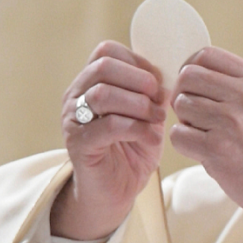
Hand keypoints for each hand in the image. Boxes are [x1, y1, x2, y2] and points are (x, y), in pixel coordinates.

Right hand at [53, 41, 167, 239]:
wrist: (116, 191)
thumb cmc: (133, 149)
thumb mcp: (148, 114)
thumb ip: (153, 92)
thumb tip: (169, 73)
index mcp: (91, 82)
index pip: (107, 51)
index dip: (138, 62)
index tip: (159, 83)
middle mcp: (76, 96)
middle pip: (104, 67)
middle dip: (140, 81)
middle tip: (160, 101)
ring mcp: (73, 119)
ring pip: (103, 94)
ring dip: (140, 105)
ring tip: (158, 120)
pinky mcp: (78, 144)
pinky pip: (107, 126)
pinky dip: (137, 129)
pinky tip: (152, 139)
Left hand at [170, 47, 242, 239]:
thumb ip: (237, 84)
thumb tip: (193, 72)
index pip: (207, 55)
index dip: (191, 68)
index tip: (194, 86)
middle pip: (188, 76)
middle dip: (184, 93)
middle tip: (194, 112)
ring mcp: (230, 122)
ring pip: (181, 105)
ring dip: (185, 121)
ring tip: (204, 133)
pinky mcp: (216, 149)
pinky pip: (178, 134)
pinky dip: (185, 143)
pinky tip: (202, 150)